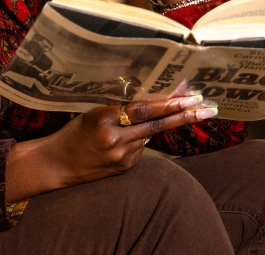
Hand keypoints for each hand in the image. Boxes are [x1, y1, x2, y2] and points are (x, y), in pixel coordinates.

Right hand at [4, 94, 215, 200]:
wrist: (56, 164)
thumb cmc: (73, 132)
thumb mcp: (92, 113)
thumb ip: (120, 109)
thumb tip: (154, 100)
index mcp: (102, 119)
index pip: (142, 109)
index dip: (167, 103)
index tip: (189, 96)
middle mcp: (114, 140)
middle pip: (156, 125)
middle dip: (184, 115)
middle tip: (207, 107)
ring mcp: (121, 157)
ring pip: (150, 135)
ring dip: (164, 123)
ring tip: (184, 112)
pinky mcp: (125, 168)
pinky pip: (141, 147)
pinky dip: (141, 138)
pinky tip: (130, 136)